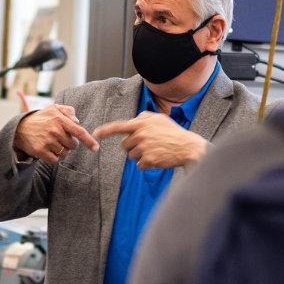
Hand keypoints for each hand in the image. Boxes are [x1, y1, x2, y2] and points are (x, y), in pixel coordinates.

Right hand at [14, 104, 98, 163]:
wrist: (20, 128)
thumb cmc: (41, 118)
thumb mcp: (53, 108)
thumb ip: (68, 111)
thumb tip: (77, 121)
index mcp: (59, 119)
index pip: (79, 131)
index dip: (89, 141)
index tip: (96, 148)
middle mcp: (54, 130)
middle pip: (73, 145)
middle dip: (70, 143)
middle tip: (60, 138)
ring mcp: (47, 141)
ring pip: (65, 153)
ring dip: (61, 150)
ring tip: (53, 143)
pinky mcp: (40, 151)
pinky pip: (55, 160)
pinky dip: (54, 157)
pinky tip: (48, 149)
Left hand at [93, 111, 207, 168]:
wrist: (188, 147)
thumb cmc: (174, 133)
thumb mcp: (160, 119)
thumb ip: (144, 117)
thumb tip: (133, 120)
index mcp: (142, 123)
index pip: (118, 126)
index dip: (105, 130)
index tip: (95, 134)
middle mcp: (140, 135)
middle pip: (125, 145)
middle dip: (133, 146)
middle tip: (149, 145)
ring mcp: (144, 148)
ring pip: (131, 156)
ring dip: (140, 156)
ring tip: (155, 151)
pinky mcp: (148, 160)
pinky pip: (139, 165)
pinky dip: (146, 164)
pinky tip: (157, 159)